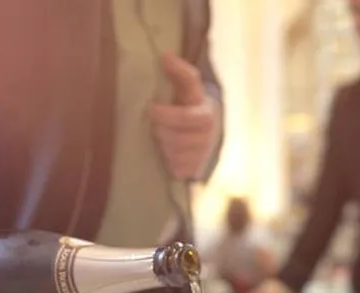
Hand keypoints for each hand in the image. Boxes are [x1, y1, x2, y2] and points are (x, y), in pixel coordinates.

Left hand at [149, 52, 218, 180]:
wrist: (209, 130)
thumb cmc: (191, 105)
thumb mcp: (188, 87)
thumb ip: (179, 72)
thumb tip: (164, 55)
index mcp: (205, 111)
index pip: (185, 116)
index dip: (165, 114)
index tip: (150, 108)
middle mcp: (209, 133)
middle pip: (176, 137)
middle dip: (160, 131)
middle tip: (153, 125)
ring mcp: (205, 153)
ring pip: (175, 153)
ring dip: (164, 146)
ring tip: (161, 137)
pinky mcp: (198, 168)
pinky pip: (178, 169)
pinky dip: (170, 162)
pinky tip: (169, 153)